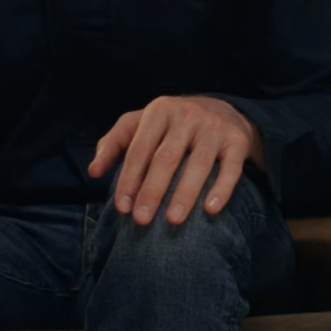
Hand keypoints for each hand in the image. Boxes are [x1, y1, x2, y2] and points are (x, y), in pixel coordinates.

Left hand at [88, 96, 263, 224]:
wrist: (223, 110)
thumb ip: (114, 144)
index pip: (140, 149)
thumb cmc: (172, 125)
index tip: (123, 208)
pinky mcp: (237, 141)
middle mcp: (188, 115)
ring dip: (184, 193)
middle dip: (152, 191)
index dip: (130, 179)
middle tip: (141, 220)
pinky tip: (210, 209)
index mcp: (159, 110)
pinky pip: (231, 167)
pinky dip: (222, 188)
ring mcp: (214, 127)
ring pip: (198, 164)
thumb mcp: (140, 124)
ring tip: (172, 220)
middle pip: (167, 157)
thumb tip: (93, 172)